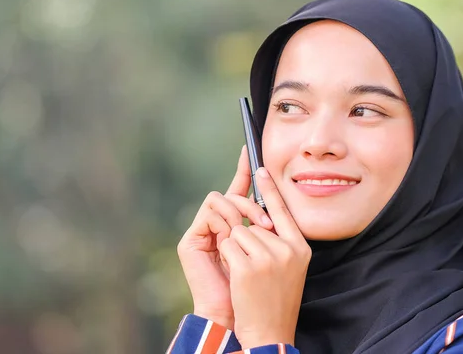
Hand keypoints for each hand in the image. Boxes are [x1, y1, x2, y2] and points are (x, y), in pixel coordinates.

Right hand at [177, 147, 273, 328]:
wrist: (241, 315)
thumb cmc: (259, 287)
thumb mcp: (269, 248)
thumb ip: (266, 223)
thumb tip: (272, 196)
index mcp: (235, 226)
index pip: (238, 192)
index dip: (243, 170)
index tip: (249, 149)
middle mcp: (216, 226)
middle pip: (231, 194)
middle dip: (251, 203)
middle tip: (267, 223)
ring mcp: (202, 232)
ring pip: (219, 198)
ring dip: (238, 212)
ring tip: (250, 234)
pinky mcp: (190, 240)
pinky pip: (209, 211)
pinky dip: (224, 221)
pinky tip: (230, 239)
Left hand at [219, 166, 310, 347]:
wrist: (269, 332)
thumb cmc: (276, 300)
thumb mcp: (289, 267)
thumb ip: (279, 241)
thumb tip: (262, 218)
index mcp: (300, 248)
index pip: (283, 210)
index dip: (270, 189)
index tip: (260, 167)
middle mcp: (287, 250)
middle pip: (254, 223)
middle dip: (246, 239)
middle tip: (254, 267)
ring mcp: (268, 258)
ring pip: (237, 233)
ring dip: (235, 250)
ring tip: (247, 275)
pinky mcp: (248, 267)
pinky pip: (228, 245)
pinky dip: (227, 257)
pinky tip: (237, 277)